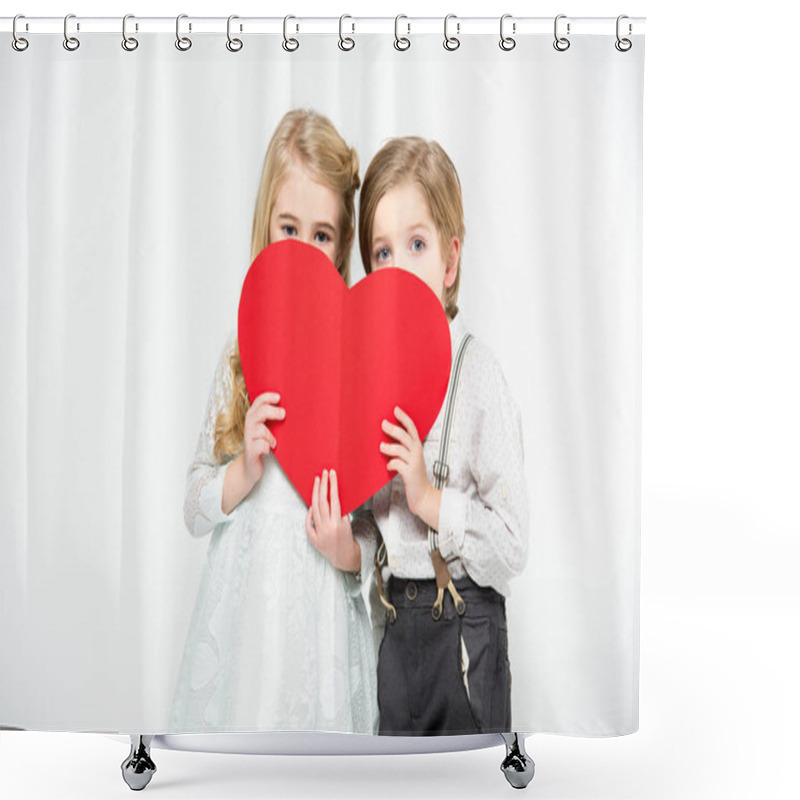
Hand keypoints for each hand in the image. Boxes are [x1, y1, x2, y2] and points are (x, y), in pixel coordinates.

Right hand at [242, 392, 284, 487]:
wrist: (250, 466)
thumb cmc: (263, 444)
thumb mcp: (267, 428)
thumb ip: (274, 418)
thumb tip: (295, 407)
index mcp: (254, 417)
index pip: (258, 402)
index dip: (267, 397)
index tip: (279, 397)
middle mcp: (250, 425)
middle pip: (258, 412)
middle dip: (272, 412)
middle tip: (283, 414)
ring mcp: (249, 438)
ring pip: (259, 430)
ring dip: (269, 435)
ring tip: (274, 442)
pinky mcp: (250, 451)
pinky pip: (259, 445)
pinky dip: (266, 446)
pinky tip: (269, 450)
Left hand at [306, 468, 360, 572]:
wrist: (344, 557)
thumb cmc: (348, 538)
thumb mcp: (348, 523)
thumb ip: (341, 511)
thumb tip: (333, 496)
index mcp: (339, 522)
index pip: (334, 499)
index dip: (332, 485)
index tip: (332, 474)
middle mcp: (328, 527)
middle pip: (322, 502)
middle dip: (322, 486)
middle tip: (323, 474)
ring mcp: (320, 534)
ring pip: (314, 510)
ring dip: (315, 495)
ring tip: (317, 483)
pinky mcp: (314, 540)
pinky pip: (308, 524)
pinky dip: (309, 514)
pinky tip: (311, 505)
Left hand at [380, 406, 438, 525]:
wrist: (422, 495)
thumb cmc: (413, 476)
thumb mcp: (409, 459)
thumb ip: (401, 449)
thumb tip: (385, 441)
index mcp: (417, 447)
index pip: (412, 428)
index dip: (404, 418)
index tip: (395, 409)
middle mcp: (417, 452)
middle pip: (405, 435)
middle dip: (393, 428)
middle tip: (383, 423)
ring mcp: (414, 463)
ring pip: (400, 449)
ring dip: (389, 447)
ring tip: (381, 447)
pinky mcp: (410, 473)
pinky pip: (398, 464)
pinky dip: (391, 464)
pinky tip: (389, 467)